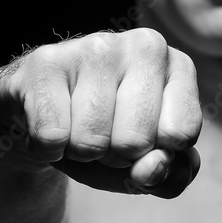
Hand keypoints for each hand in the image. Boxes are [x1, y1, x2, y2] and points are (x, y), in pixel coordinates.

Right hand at [0, 28, 202, 197]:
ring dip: (80, 153)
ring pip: (91, 141)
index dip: (155, 156)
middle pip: (135, 141)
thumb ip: (170, 176)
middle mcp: (143, 46)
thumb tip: (152, 168)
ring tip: (75, 128)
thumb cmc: (108, 137)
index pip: (181, 134)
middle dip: (115, 156)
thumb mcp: (148, 165)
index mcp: (178, 66)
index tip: (140, 138)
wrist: (40, 121)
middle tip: (103, 134)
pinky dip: (48, 151)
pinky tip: (49, 126)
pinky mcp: (45, 63)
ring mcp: (94, 48)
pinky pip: (52, 137)